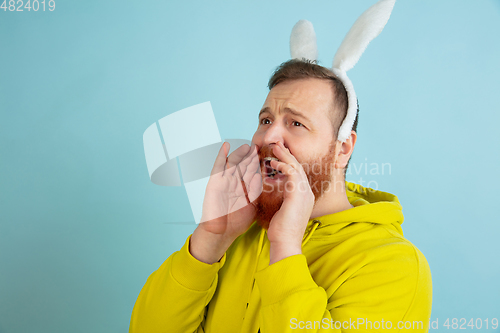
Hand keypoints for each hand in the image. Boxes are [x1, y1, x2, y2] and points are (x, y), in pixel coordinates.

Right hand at [191, 142, 261, 263]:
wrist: (222, 232)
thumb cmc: (237, 221)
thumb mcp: (251, 204)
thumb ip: (255, 191)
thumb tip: (259, 176)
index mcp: (244, 188)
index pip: (252, 172)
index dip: (259, 163)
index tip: (267, 154)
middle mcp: (234, 183)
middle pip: (243, 165)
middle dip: (250, 156)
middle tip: (258, 145)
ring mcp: (224, 181)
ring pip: (233, 164)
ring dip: (239, 154)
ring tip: (246, 146)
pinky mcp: (215, 182)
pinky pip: (217, 167)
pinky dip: (221, 156)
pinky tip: (225, 146)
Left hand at [266, 142, 314, 262]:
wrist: (285, 243)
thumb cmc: (281, 231)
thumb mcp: (283, 210)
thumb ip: (283, 199)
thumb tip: (274, 190)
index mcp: (305, 197)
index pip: (299, 175)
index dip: (289, 163)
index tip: (279, 156)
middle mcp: (307, 193)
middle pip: (299, 168)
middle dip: (288, 155)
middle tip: (278, 145)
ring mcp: (305, 193)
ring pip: (296, 168)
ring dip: (285, 156)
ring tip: (275, 148)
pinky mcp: (298, 194)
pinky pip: (292, 174)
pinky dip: (283, 165)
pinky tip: (273, 162)